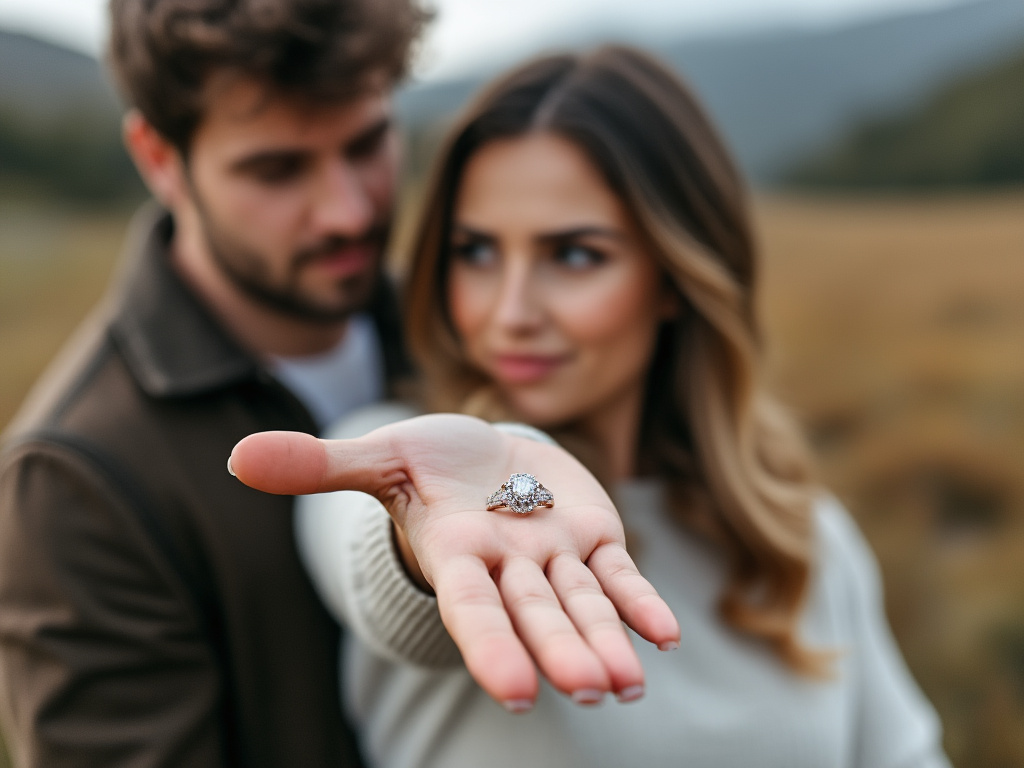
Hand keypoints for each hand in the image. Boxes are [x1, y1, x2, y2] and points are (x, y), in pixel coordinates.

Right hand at [229, 413, 679, 709]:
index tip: (519, 692)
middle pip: (536, 613)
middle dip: (560, 651)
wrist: (487, 451)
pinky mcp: (593, 534)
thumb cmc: (429, 460)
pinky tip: (664, 634)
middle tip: (591, 690)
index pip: (472, 605)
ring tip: (628, 683)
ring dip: (606, 640)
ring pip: (583, 603)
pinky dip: (639, 602)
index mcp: (457, 550)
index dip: (492, 644)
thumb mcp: (379, 456)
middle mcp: (508, 564)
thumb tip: (238, 459)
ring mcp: (554, 554)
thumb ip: (320, 467)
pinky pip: (619, 574)